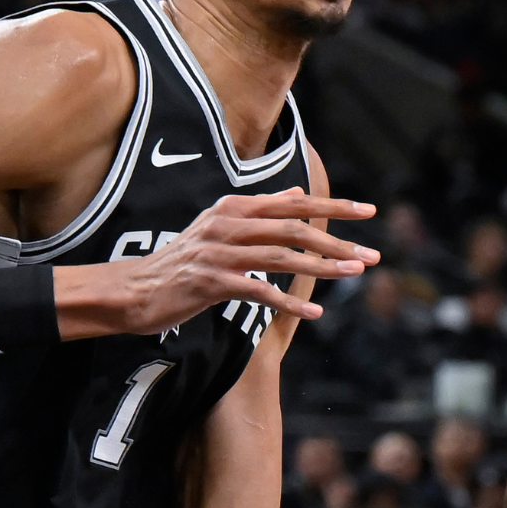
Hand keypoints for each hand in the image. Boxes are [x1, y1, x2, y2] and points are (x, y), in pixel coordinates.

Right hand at [61, 188, 377, 336]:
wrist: (134, 289)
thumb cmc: (183, 261)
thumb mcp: (220, 226)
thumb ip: (260, 210)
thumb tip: (295, 193)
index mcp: (235, 207)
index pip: (294, 202)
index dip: (333, 205)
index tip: (368, 210)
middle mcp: (229, 224)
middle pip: (294, 228)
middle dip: (337, 241)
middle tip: (372, 255)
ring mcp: (219, 253)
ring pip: (282, 257)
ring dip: (322, 267)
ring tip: (353, 275)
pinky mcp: (210, 282)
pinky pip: (258, 291)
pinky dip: (288, 303)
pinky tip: (314, 314)